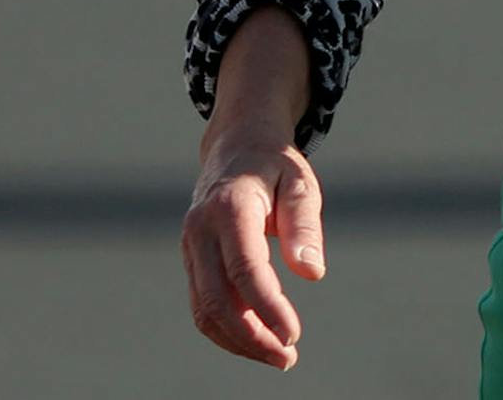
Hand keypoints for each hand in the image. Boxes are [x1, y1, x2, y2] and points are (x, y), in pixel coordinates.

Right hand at [182, 126, 326, 369]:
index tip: (293, 335)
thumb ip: (304, 225)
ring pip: (203, 310)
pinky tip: (256, 339)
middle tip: (287, 357)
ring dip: (238, 340)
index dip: (267, 308)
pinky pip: (202, 304)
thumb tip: (312, 274)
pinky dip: (227, 329)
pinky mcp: (191, 260)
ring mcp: (190, 247)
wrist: (236, 146)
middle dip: (251, 337)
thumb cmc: (275, 165)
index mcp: (230, 207)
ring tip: (277, 355)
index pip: (244, 270)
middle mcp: (201, 230)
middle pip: (216, 300)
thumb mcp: (300, 182)